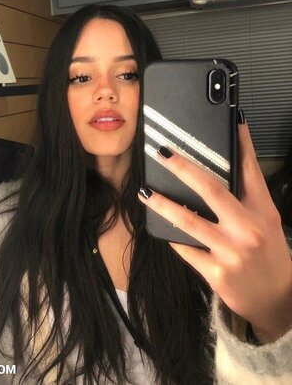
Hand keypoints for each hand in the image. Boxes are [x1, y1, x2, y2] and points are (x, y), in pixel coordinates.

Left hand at [138, 121, 291, 342]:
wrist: (277, 300)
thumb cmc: (270, 255)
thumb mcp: (266, 220)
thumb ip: (247, 196)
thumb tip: (225, 169)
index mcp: (262, 212)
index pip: (250, 170)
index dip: (241, 143)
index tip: (231, 121)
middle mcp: (247, 229)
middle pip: (211, 190)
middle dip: (184, 168)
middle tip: (164, 153)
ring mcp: (230, 252)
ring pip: (189, 221)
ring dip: (163, 204)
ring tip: (145, 192)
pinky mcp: (216, 272)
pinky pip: (186, 249)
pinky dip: (173, 237)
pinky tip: (162, 228)